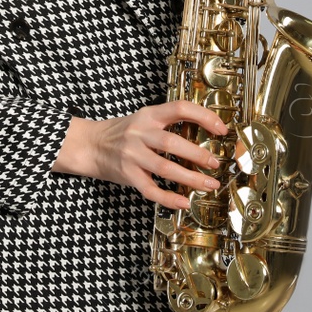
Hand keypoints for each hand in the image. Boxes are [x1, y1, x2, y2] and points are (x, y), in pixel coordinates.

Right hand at [55, 102, 228, 209]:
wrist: (89, 145)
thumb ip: (167, 123)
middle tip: (215, 164)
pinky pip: (151, 189)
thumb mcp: (143, 119)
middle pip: (173, 143)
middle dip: (198, 155)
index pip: (180, 108)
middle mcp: (140, 133)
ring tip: (208, 185)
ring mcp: (132, 155)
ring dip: (190, 178)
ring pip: (165, 168)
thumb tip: (204, 132)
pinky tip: (183, 202)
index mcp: (148, 115)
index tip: (221, 129)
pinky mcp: (127, 175)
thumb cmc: (122, 133)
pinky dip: (168, 198)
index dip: (204, 116)